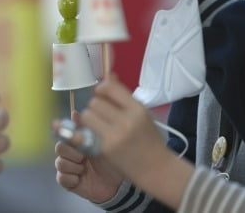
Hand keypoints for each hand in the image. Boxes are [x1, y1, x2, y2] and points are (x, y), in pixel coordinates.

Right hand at [55, 112, 122, 203]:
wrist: (116, 183)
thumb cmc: (109, 161)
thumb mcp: (100, 143)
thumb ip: (86, 128)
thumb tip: (74, 112)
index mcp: (76, 142)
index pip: (62, 133)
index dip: (61, 131)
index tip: (63, 130)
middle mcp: (69, 154)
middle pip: (59, 147)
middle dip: (72, 152)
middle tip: (84, 156)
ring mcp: (67, 167)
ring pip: (60, 163)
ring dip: (74, 166)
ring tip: (85, 169)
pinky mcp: (67, 181)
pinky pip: (61, 177)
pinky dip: (72, 178)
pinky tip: (81, 178)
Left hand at [82, 81, 194, 209]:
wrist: (156, 168)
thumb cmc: (149, 139)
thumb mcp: (142, 114)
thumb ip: (123, 96)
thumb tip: (109, 75)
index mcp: (137, 109)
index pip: (109, 88)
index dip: (101, 89)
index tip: (101, 94)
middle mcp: (126, 120)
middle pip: (95, 102)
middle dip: (96, 106)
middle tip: (102, 113)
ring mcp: (115, 135)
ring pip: (87, 115)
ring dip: (90, 118)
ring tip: (99, 124)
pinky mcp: (105, 148)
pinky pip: (87, 132)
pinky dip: (89, 132)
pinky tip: (98, 135)